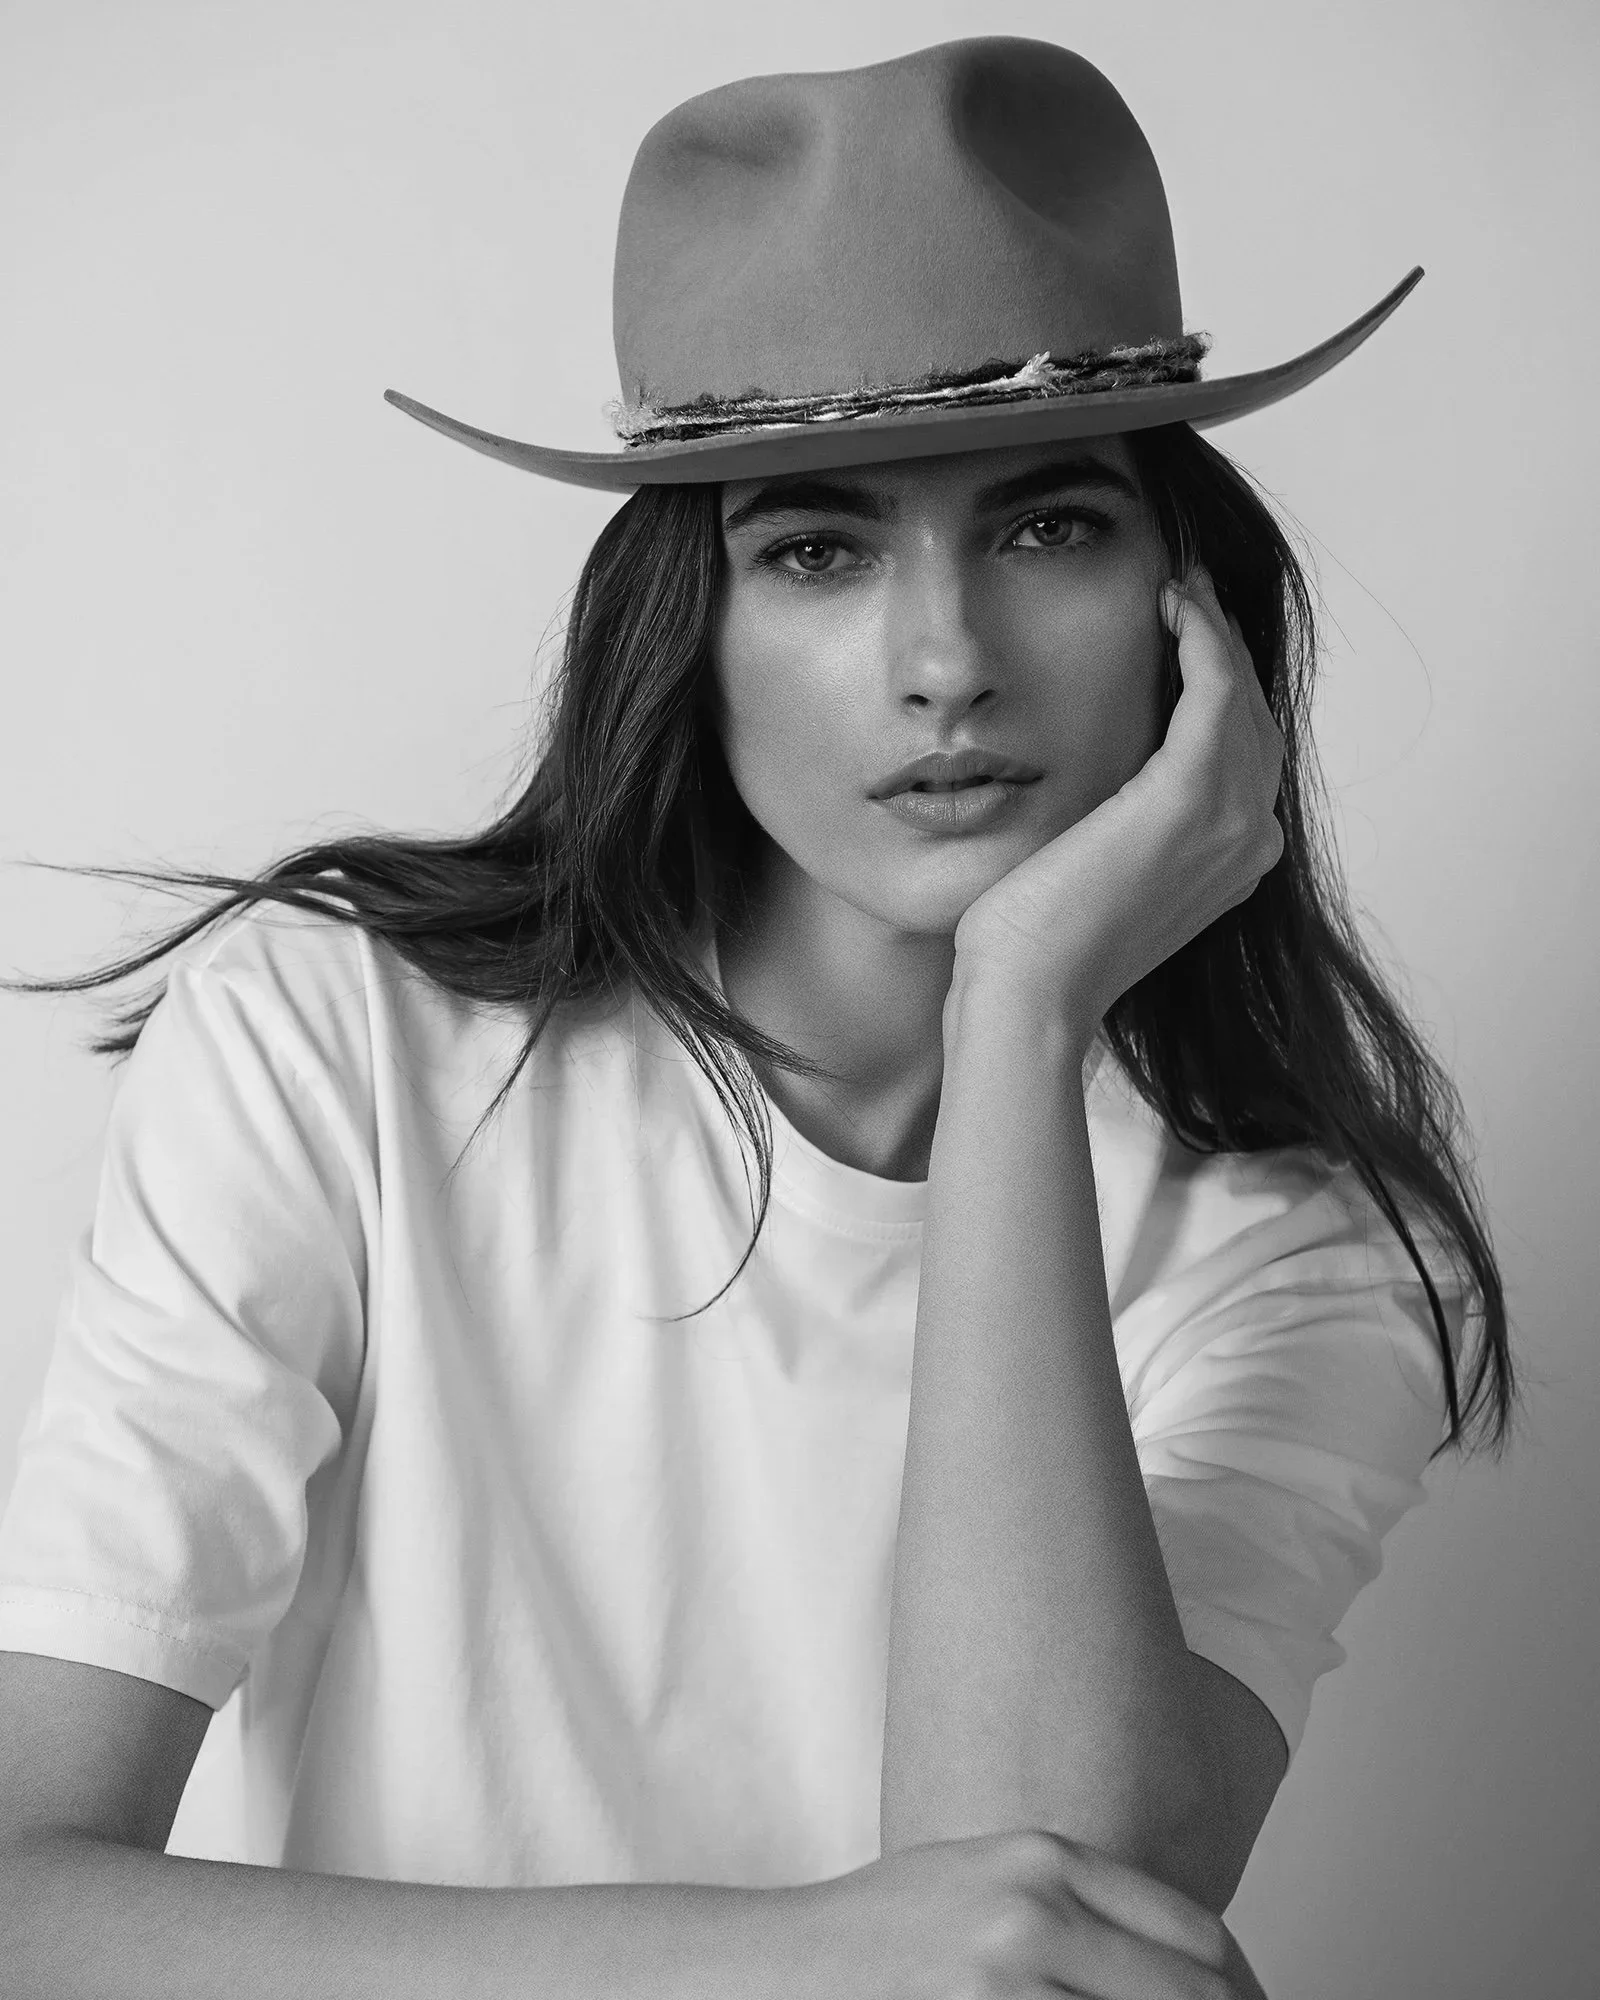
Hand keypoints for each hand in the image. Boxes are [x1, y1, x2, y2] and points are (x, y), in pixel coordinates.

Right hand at [784, 1828, 1266, 1997]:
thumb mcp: (988, 1880)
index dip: (1243, 1992)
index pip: (1199, 1937)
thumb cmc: (884, 1933)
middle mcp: (1035, 1912)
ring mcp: (1008, 1979)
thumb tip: (1190, 1966)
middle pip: (1192, 1996)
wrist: (784, 1970)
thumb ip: (1079, 1906)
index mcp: (1045, 1858)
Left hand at [951, 567, 1285, 1039]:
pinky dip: (1203, 640)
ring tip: (1181, 588)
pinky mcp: (1191, 797)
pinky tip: (1174, 605)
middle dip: (1227, 650)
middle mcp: (1253, 842)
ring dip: (1215, 631)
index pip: (1247, 753)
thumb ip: (1131, 826)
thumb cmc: (1042, 944)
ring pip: (1240, 696)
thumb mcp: (1104, 872)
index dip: (1225, 687)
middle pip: (1254, 718)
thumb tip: (1112, 781)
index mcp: (1236, 862)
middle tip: (1190, 594)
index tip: (1190, 635)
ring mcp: (1232, 822)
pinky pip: (1216, 692)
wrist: (1029, 988)